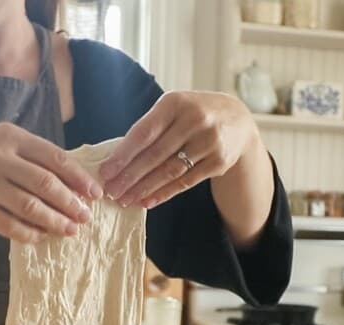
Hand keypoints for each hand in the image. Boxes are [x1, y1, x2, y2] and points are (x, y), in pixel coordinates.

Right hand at [0, 123, 102, 242]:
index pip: (54, 158)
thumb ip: (27, 152)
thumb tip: (69, 178)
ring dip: (54, 221)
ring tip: (69, 230)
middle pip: (46, 184)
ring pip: (29, 207)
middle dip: (71, 203)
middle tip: (85, 217)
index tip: (95, 194)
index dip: (79, 178)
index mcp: (9, 135)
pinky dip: (28, 233)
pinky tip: (40, 237)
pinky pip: (7, 225)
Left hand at [99, 91, 259, 208]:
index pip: (144, 133)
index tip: (105, 172)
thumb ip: (150, 128)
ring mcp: (209, 141)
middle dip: (130, 176)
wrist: (238, 120)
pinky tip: (147, 201)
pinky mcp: (219, 161)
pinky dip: (164, 193)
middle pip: (155, 155)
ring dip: (144, 188)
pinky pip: (185, 182)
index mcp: (175, 103)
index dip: (123, 155)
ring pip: (169, 171)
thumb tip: (117, 160)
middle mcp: (194, 120)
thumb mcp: (174, 109)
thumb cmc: (193, 114)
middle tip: (111, 192)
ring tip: (126, 199)